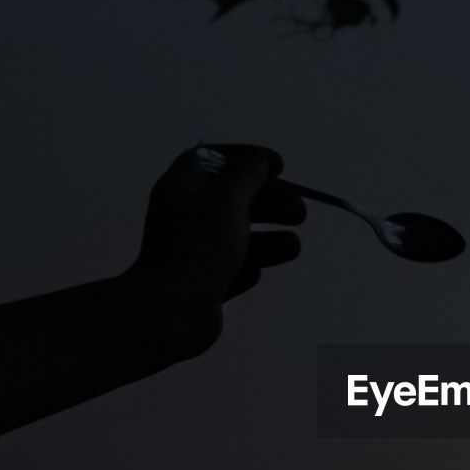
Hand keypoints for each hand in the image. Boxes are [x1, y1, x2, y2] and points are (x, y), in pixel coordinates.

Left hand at [124, 143, 306, 349]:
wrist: (169, 311)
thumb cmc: (199, 247)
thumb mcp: (228, 200)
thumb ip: (247, 175)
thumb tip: (258, 161)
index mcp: (182, 186)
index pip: (215, 158)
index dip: (248, 158)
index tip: (279, 166)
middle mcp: (185, 215)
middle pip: (233, 198)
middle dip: (271, 202)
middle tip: (300, 213)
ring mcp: (192, 250)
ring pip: (238, 236)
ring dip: (269, 238)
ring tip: (293, 247)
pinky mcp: (202, 282)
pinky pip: (231, 267)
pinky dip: (247, 266)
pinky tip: (254, 274)